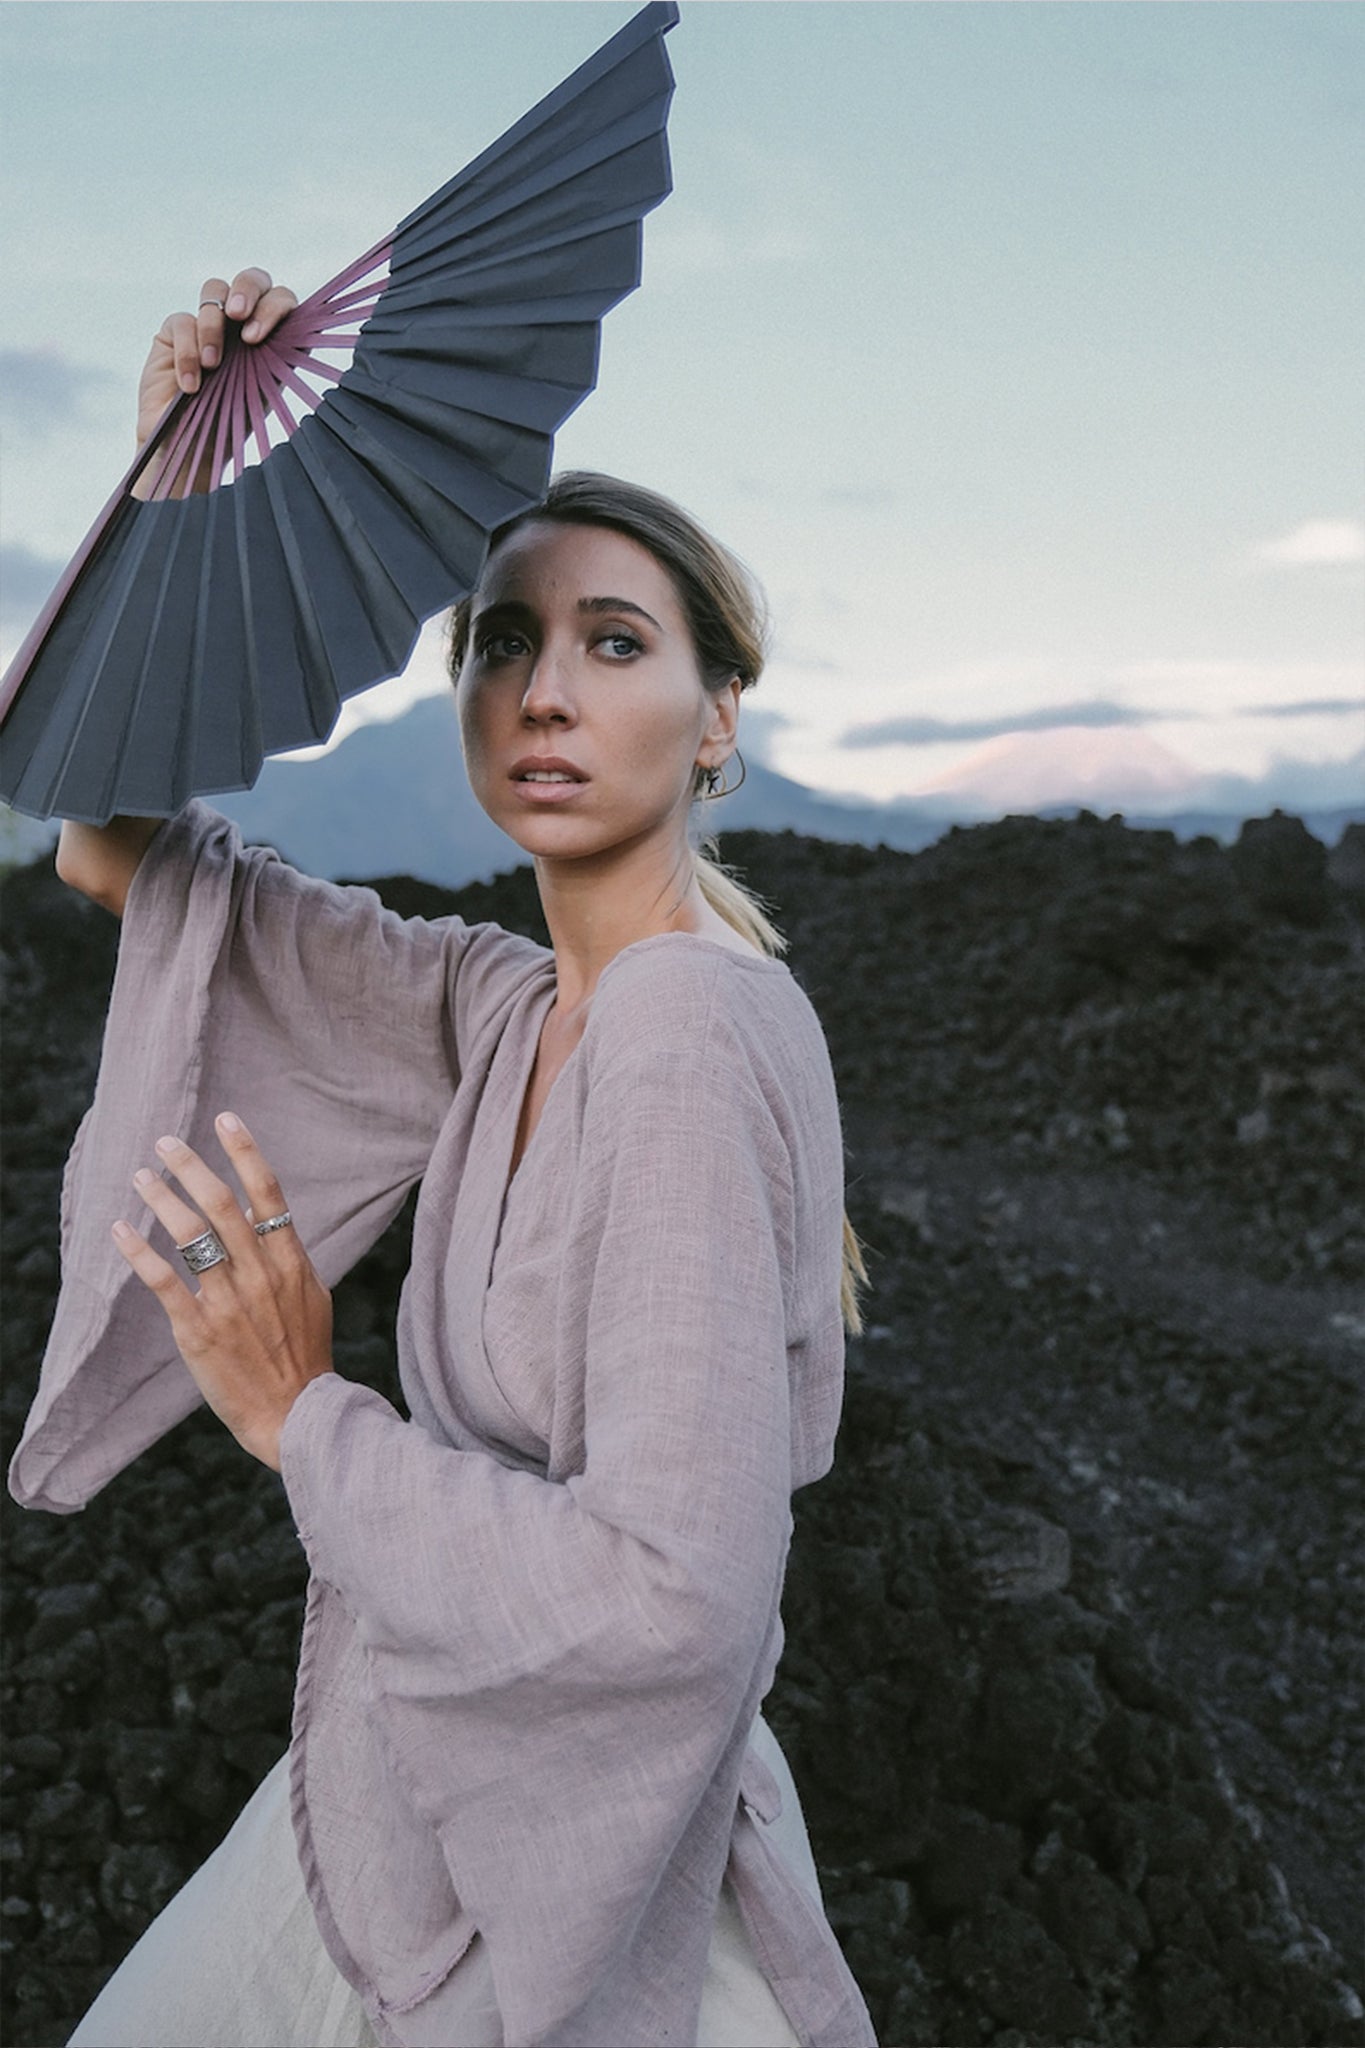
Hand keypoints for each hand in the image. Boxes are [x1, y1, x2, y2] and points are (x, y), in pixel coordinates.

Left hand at [113, 1112, 331, 1470]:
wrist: (296, 1415)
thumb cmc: (305, 1357)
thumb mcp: (313, 1298)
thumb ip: (288, 1257)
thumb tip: (270, 1218)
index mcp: (291, 1264)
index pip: (269, 1194)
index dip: (246, 1152)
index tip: (226, 1119)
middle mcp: (261, 1275)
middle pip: (224, 1205)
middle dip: (192, 1166)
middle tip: (166, 1141)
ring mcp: (230, 1302)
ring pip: (192, 1236)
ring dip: (162, 1199)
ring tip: (142, 1177)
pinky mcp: (199, 1330)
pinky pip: (165, 1280)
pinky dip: (140, 1251)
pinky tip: (121, 1230)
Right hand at [136, 266, 298, 445]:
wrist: (188, 449)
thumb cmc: (230, 423)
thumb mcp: (264, 390)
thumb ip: (282, 357)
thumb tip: (308, 330)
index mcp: (270, 336)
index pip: (281, 299)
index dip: (273, 306)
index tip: (258, 336)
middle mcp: (241, 324)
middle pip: (251, 279)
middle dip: (246, 289)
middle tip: (238, 315)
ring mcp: (208, 322)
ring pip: (214, 290)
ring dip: (213, 326)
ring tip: (212, 366)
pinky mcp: (174, 332)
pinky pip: (182, 321)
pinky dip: (187, 351)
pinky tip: (191, 384)